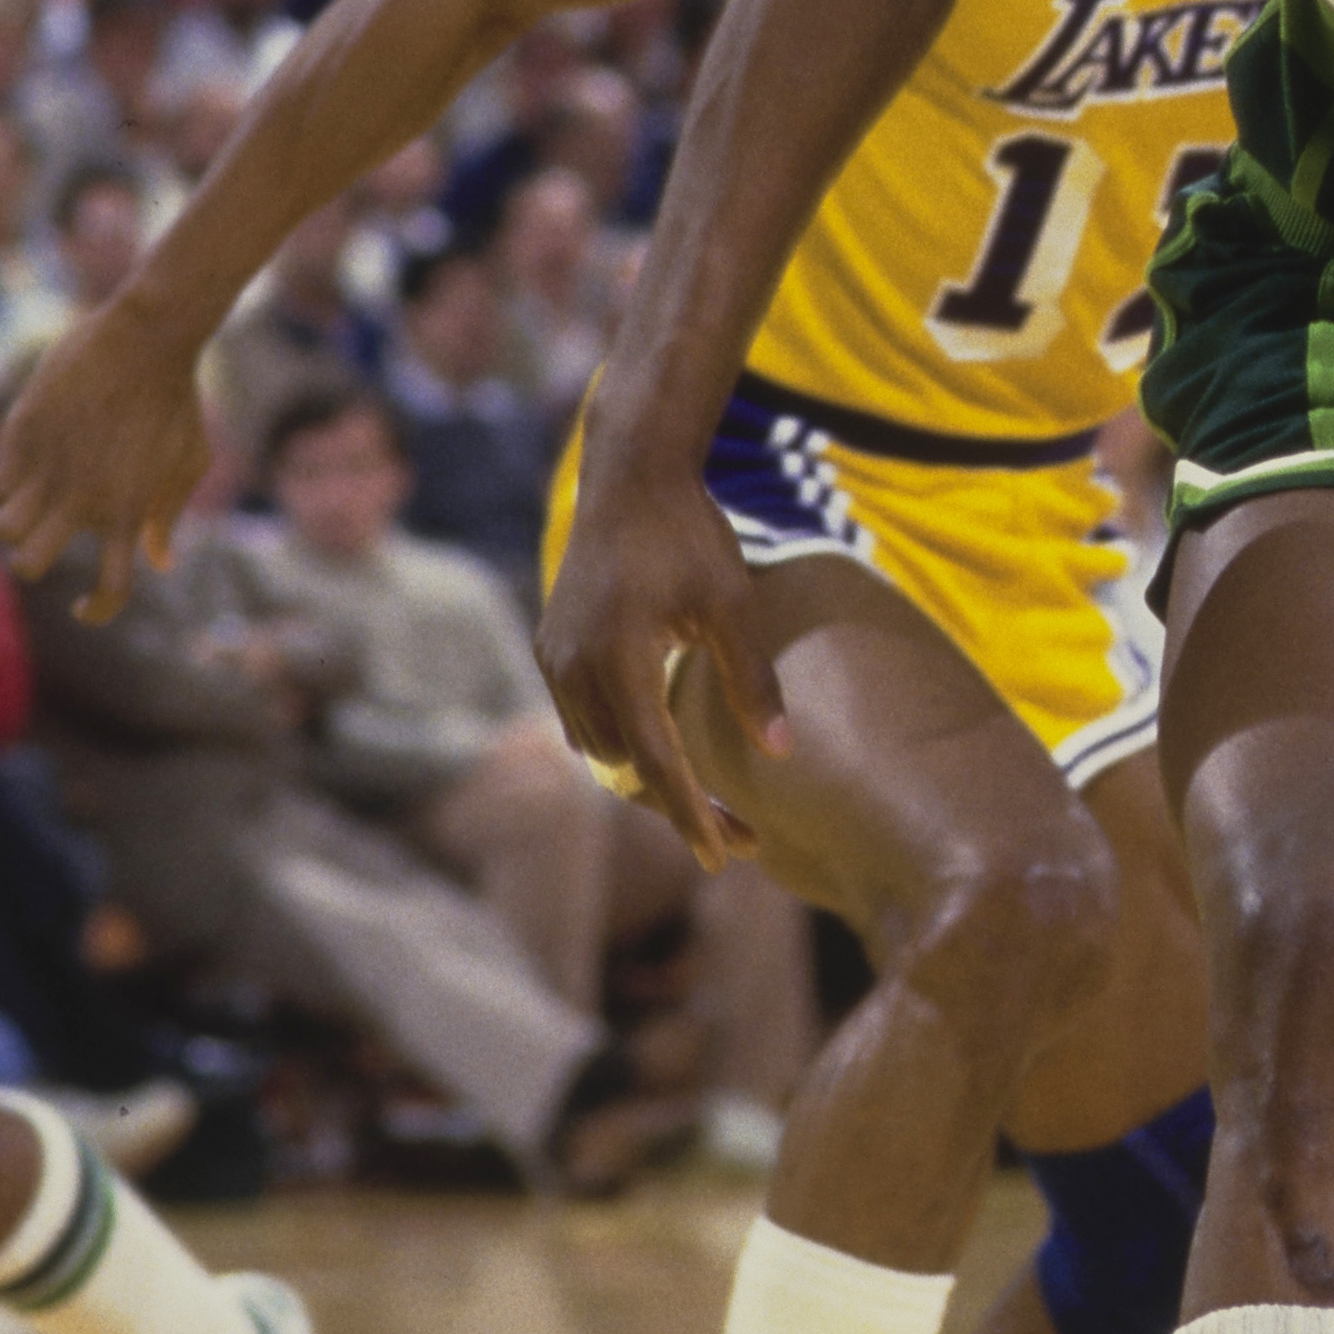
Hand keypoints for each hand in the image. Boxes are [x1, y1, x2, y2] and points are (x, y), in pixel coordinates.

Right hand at [0, 303, 211, 620]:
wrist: (147, 339)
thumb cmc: (177, 401)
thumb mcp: (188, 463)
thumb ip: (167, 516)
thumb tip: (158, 563)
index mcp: (126, 513)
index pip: (109, 589)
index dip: (95, 610)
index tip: (82, 607)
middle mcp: (81, 499)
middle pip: (29, 564)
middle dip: (31, 562)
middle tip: (42, 537)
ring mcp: (47, 467)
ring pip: (3, 526)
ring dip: (11, 522)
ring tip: (28, 498)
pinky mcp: (23, 432)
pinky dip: (0, 484)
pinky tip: (17, 468)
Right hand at [536, 453, 786, 872]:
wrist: (628, 476)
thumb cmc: (689, 533)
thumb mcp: (734, 603)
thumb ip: (753, 679)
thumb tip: (781, 754)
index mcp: (620, 659)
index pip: (658, 763)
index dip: (691, 815)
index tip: (724, 857)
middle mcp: (575, 667)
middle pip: (630, 769)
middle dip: (681, 808)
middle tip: (744, 839)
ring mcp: (556, 660)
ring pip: (602, 753)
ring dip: (650, 782)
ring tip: (711, 806)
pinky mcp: (552, 650)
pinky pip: (584, 722)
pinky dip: (623, 747)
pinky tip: (664, 756)